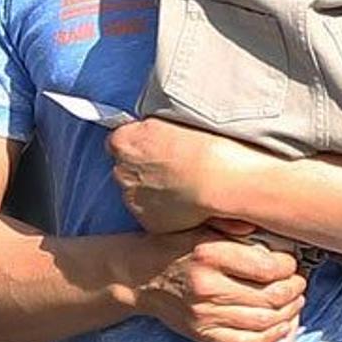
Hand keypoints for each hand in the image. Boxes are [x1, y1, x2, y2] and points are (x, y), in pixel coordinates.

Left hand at [108, 118, 258, 231]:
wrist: (222, 181)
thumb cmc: (206, 146)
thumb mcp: (172, 120)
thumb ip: (150, 130)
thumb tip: (150, 134)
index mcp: (123, 142)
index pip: (120, 142)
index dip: (140, 144)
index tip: (156, 146)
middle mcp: (121, 172)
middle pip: (126, 169)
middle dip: (146, 168)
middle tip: (174, 165)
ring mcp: (133, 200)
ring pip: (140, 193)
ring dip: (155, 190)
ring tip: (185, 184)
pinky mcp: (150, 222)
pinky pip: (154, 214)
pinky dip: (166, 209)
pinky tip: (187, 201)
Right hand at [133, 230, 305, 341]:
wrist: (137, 276)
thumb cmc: (174, 245)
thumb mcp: (199, 224)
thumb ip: (233, 224)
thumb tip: (270, 225)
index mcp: (209, 254)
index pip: (266, 266)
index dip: (290, 266)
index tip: (295, 261)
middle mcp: (207, 286)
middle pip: (269, 296)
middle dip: (295, 289)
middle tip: (302, 282)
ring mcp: (203, 314)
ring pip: (262, 321)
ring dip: (288, 312)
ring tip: (297, 301)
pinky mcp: (201, 334)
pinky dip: (269, 337)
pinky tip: (281, 325)